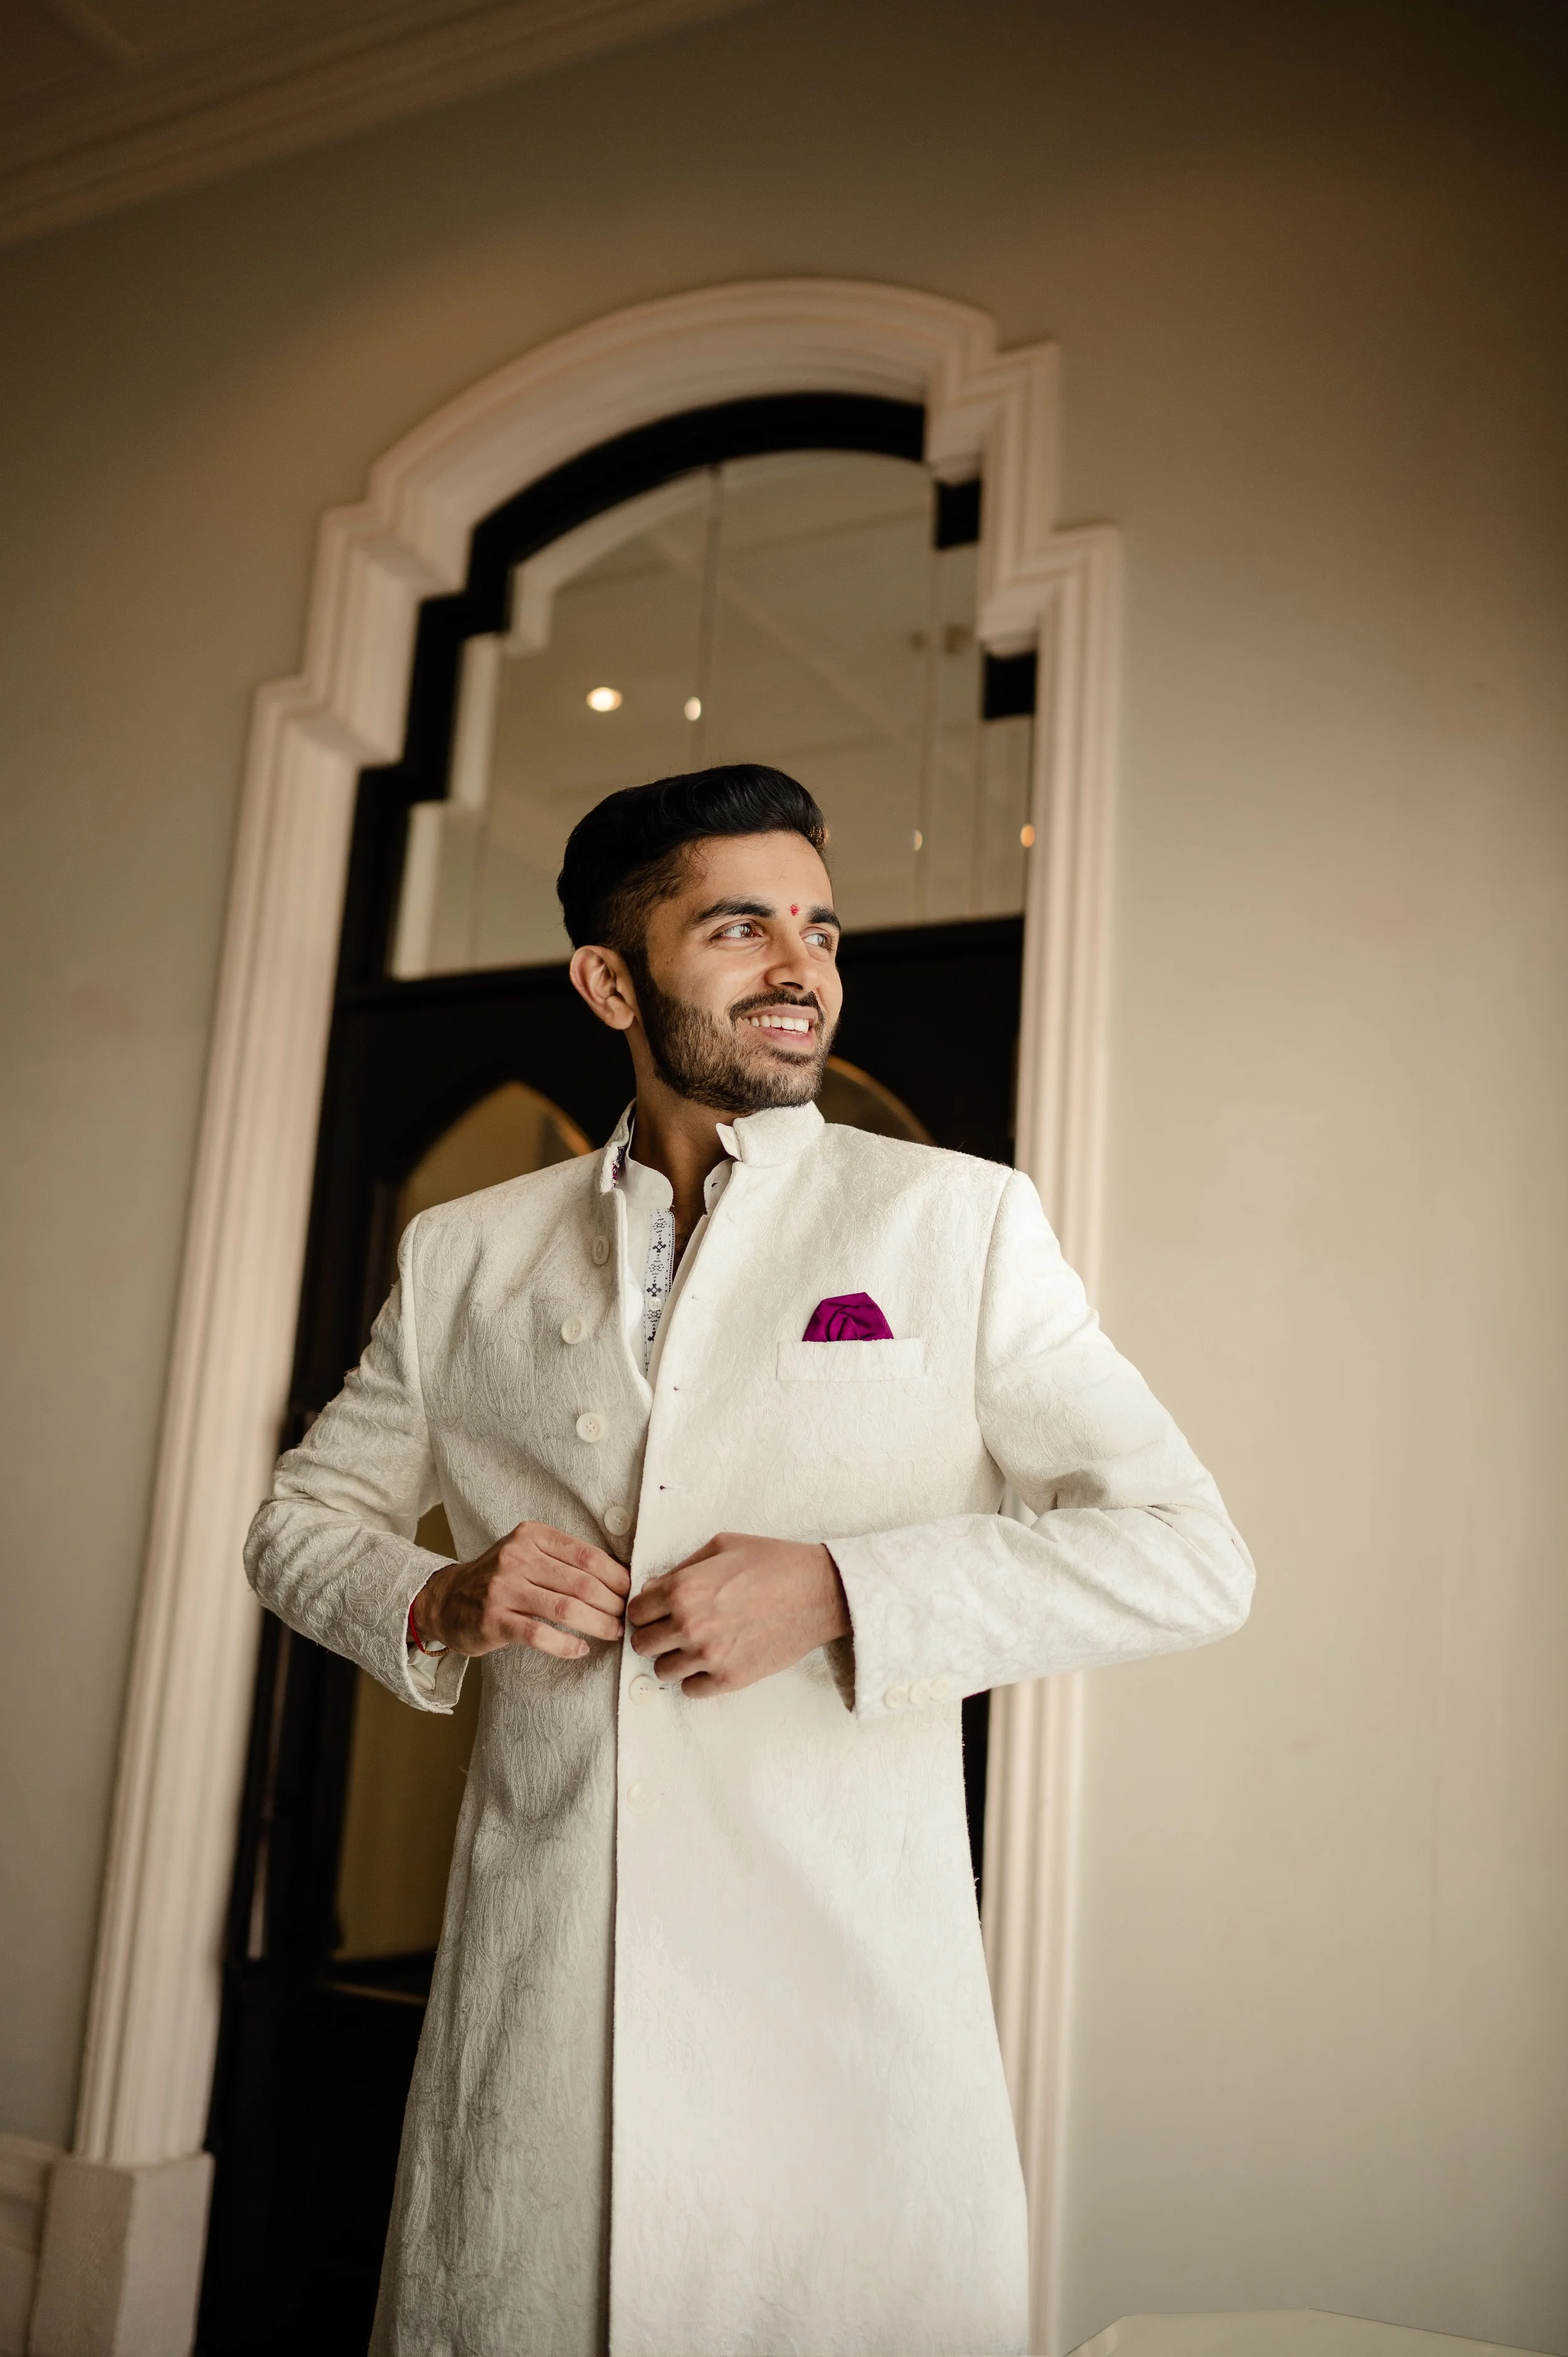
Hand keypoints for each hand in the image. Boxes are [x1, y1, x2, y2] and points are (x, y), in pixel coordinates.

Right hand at [413, 1522, 629, 1660]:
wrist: (447, 1600)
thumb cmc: (499, 1578)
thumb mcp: (527, 1552)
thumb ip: (565, 1558)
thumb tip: (619, 1575)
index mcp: (531, 1536)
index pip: (587, 1555)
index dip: (617, 1576)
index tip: (632, 1591)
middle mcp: (516, 1558)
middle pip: (582, 1583)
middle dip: (613, 1603)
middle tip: (627, 1617)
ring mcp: (503, 1590)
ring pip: (566, 1609)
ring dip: (598, 1624)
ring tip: (614, 1632)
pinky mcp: (493, 1621)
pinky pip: (540, 1635)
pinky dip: (567, 1645)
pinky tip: (580, 1649)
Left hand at [627, 1532, 848, 1697]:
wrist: (819, 1592)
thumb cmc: (773, 1563)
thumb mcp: (722, 1546)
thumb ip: (681, 1568)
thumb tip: (653, 1588)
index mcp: (683, 1589)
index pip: (635, 1611)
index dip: (645, 1609)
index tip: (657, 1610)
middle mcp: (689, 1625)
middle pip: (642, 1644)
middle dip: (653, 1634)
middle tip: (672, 1629)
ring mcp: (709, 1656)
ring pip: (662, 1670)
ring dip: (673, 1658)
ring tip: (692, 1646)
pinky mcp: (730, 1679)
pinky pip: (690, 1690)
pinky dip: (695, 1678)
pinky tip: (710, 1661)